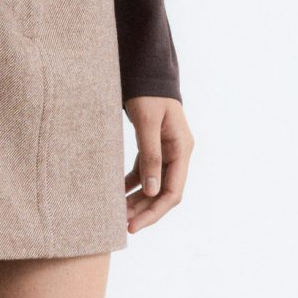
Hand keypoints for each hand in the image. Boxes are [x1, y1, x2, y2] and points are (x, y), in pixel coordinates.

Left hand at [123, 95, 191, 231]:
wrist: (147, 72)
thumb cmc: (148, 93)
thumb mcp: (147, 123)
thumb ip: (150, 155)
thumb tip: (153, 190)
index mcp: (182, 149)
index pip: (173, 192)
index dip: (154, 212)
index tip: (134, 225)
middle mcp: (178, 153)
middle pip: (164, 193)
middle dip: (144, 211)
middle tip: (121, 225)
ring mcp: (167, 151)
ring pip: (154, 185)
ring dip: (137, 200)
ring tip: (116, 214)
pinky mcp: (155, 147)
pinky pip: (145, 172)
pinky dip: (132, 185)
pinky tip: (116, 194)